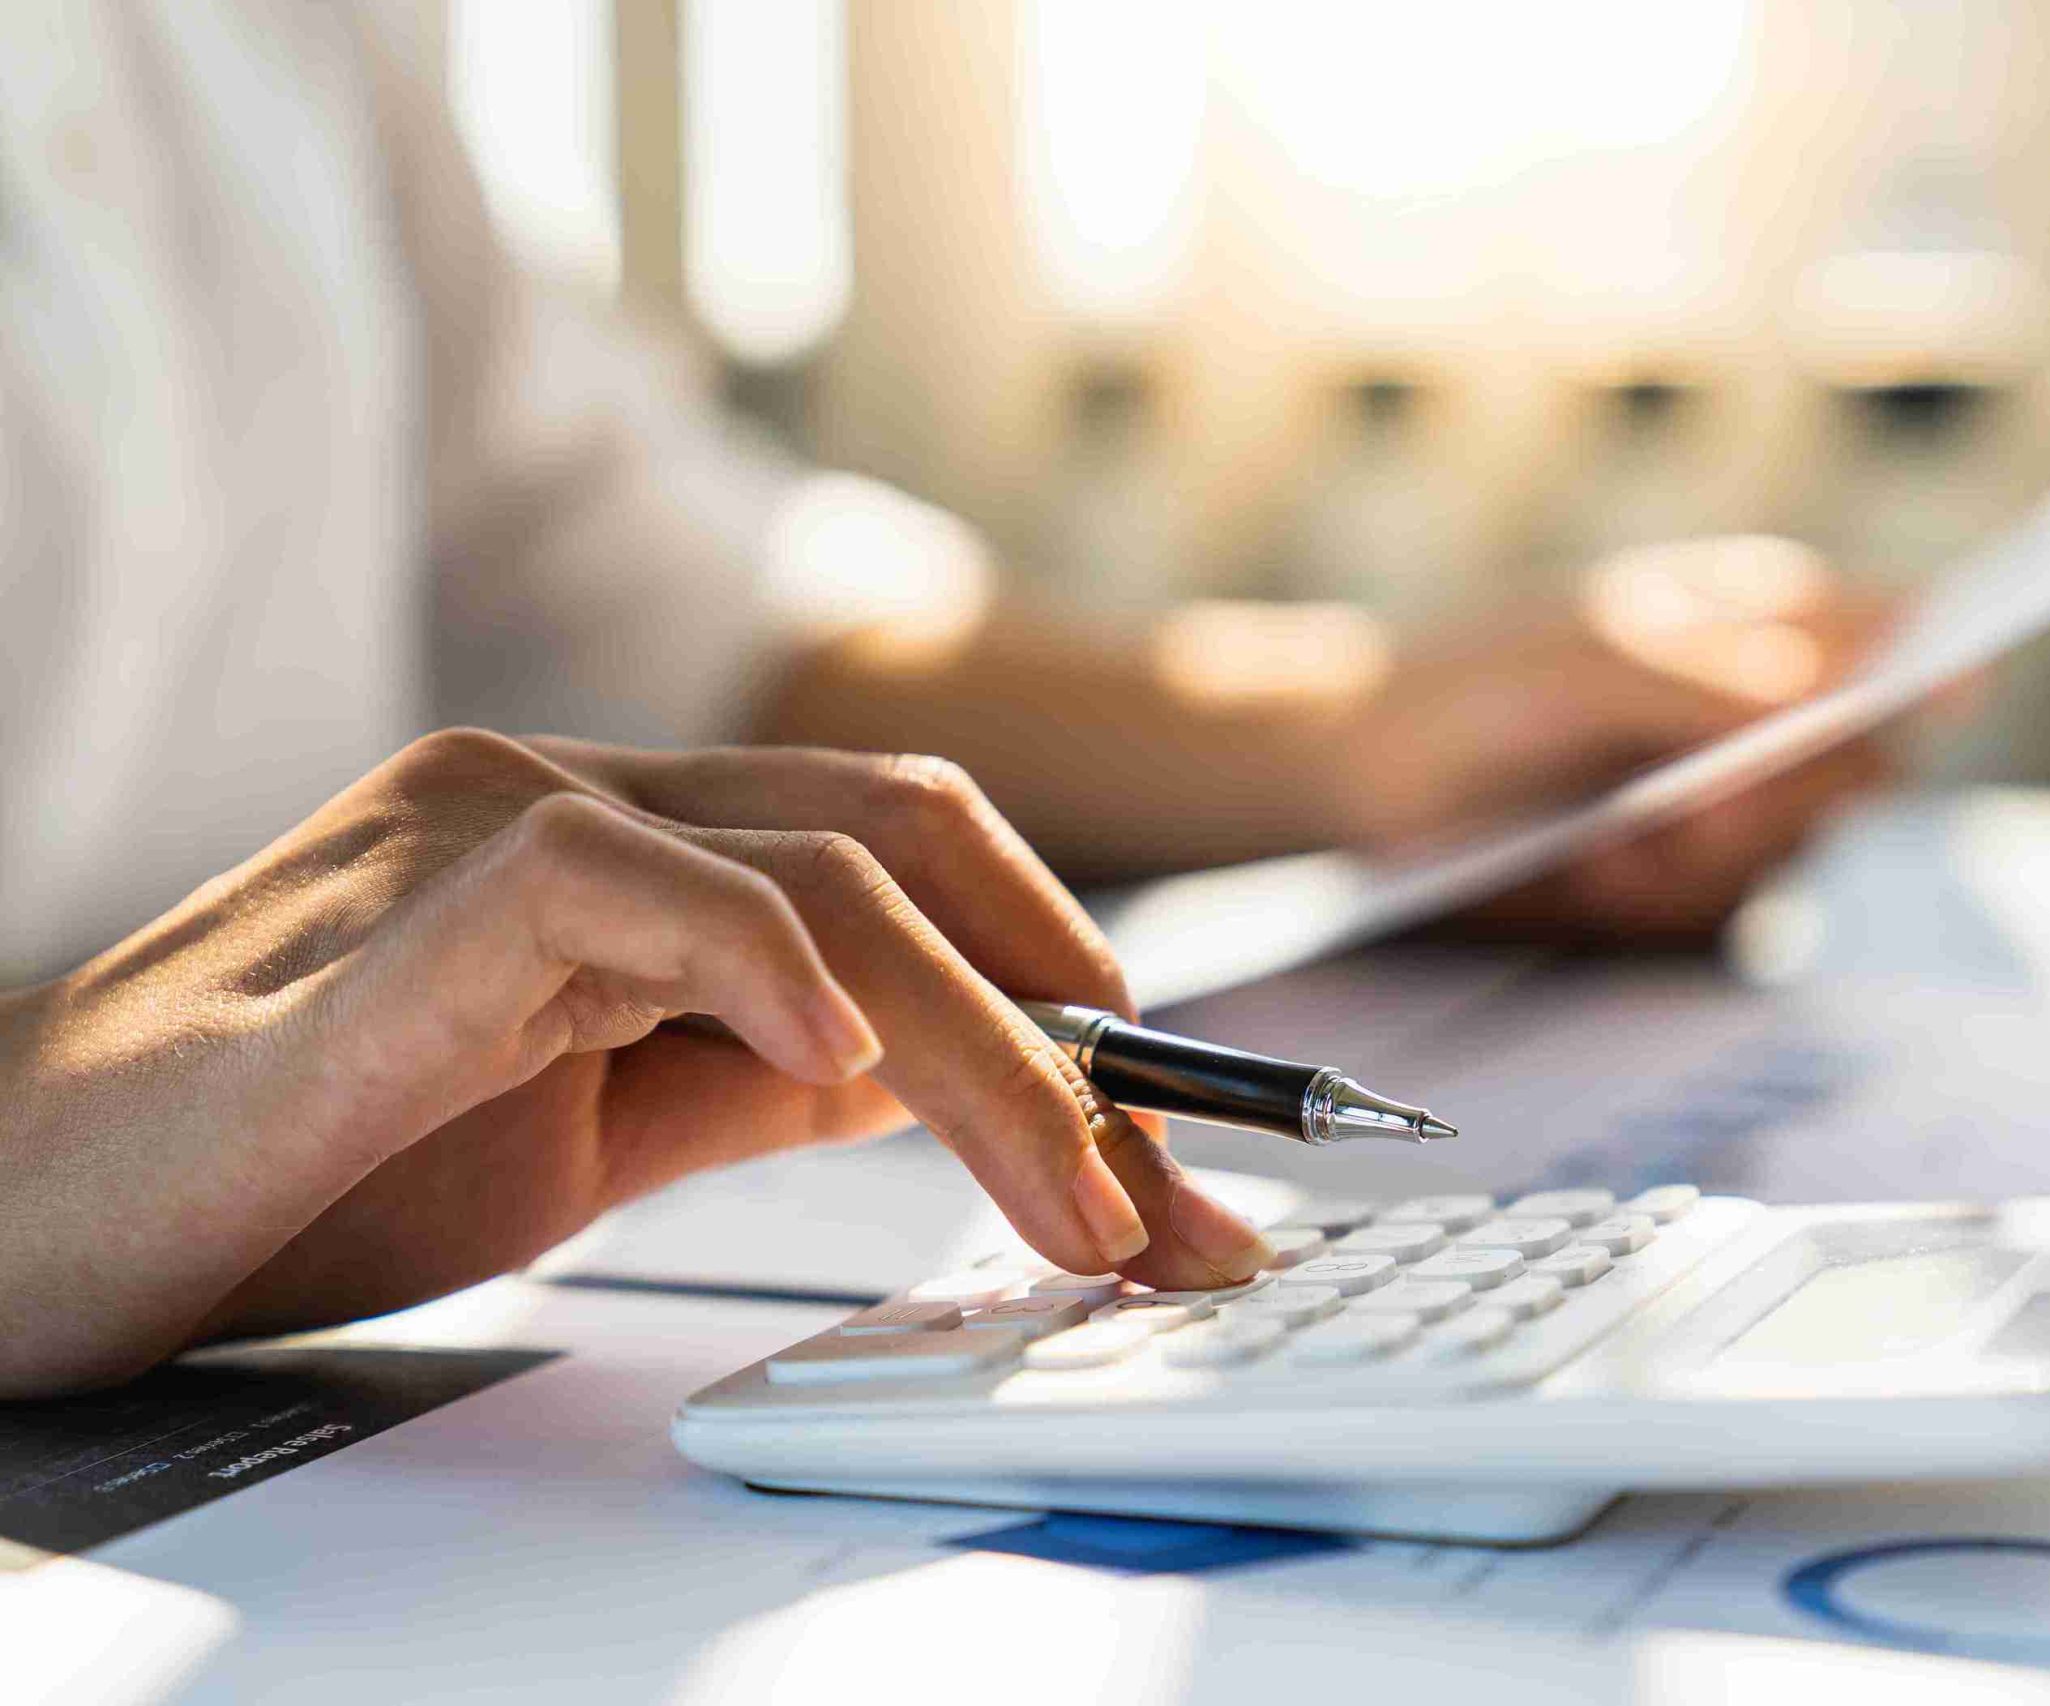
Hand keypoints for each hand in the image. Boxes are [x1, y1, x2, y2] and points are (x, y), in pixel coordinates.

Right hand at [0, 730, 1269, 1395]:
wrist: (30, 1228)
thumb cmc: (292, 1171)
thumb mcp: (582, 1127)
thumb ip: (744, 1072)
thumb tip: (923, 1072)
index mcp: (623, 841)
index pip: (903, 855)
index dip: (1062, 982)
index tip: (1168, 1141)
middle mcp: (571, 795)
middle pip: (903, 855)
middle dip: (1075, 1038)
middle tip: (1172, 1210)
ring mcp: (487, 830)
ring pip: (820, 871)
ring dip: (988, 1049)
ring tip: (1077, 1205)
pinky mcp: (408, 911)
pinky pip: (630, 886)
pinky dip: (768, 968)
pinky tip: (848, 1068)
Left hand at [1339, 537, 1893, 941]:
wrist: (1354, 777)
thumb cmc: (1461, 689)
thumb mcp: (1583, 669)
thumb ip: (1713, 677)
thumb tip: (1841, 674)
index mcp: (1745, 615)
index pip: (1883, 628)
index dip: (1931, 656)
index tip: (1958, 683)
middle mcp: (1747, 701)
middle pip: (1859, 759)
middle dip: (1785, 800)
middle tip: (1696, 814)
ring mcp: (1711, 785)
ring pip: (1793, 841)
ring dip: (1706, 857)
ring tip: (1617, 842)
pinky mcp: (1671, 862)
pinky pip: (1719, 897)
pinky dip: (1657, 891)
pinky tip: (1594, 866)